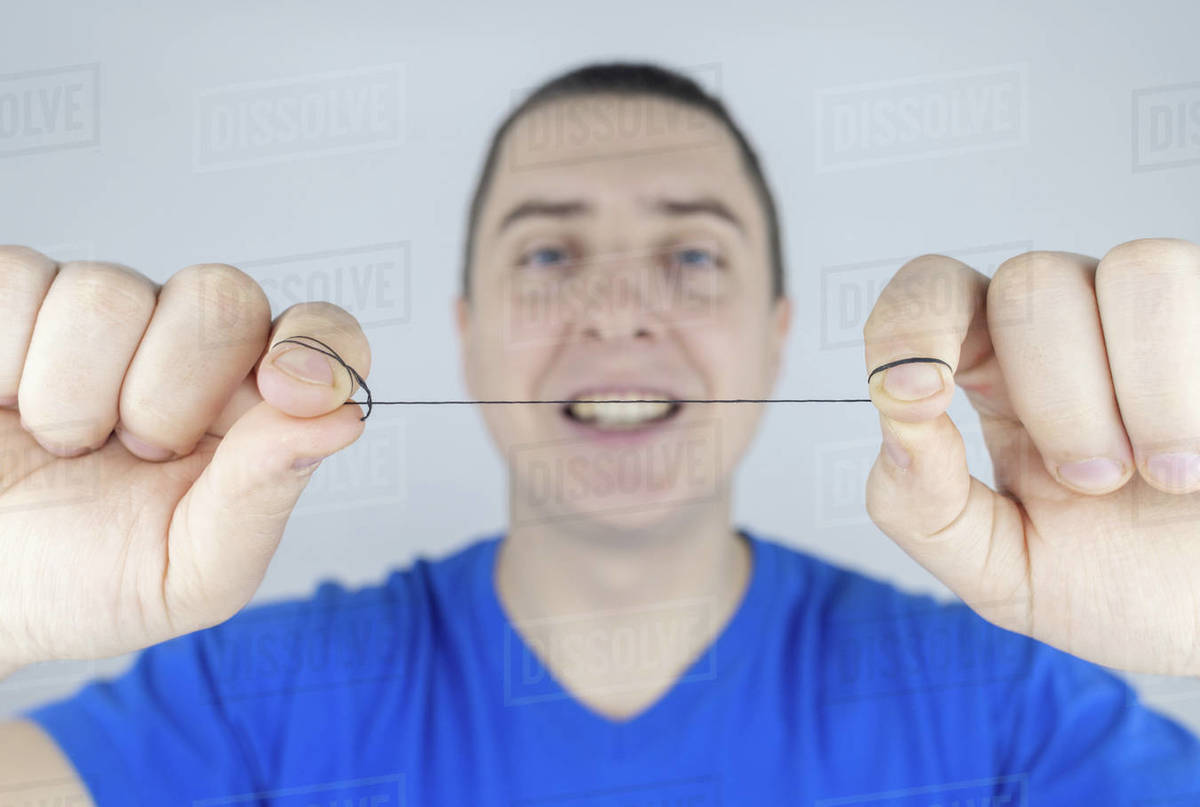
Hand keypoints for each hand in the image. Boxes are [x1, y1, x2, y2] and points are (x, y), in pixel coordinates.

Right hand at [0, 246, 369, 671]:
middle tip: (136, 451)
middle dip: (171, 390)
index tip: (286, 387)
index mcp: (254, 408)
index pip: (323, 335)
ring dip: (73, 394)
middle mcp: (189, 347)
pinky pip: (20, 280)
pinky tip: (4, 408)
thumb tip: (343, 420)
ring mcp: (103, 316)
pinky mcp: (16, 297)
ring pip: (108, 291)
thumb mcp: (192, 573)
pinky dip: (3, 365)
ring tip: (62, 445)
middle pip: (221, 295)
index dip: (317, 346)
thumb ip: (264, 495)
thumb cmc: (85, 581)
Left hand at [863, 238, 1199, 675]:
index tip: (917, 397)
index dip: (911, 324)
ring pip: (1129, 270)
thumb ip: (921, 506)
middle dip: (1054, 397)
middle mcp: (1074, 323)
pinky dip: (1188, 391)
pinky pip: (1192, 291)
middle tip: (1093, 483)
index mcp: (996, 371)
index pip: (933, 291)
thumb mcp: (999, 568)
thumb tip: (897, 422)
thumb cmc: (1119, 583)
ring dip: (1137, 390)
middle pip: (1027, 282)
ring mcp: (1160, 317)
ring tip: (1165, 476)